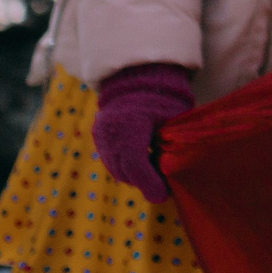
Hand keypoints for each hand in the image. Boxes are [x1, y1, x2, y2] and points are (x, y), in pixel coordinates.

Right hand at [90, 63, 194, 202]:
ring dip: (133, 175)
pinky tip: (141, 161)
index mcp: (132, 123)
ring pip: (115, 168)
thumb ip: (171, 149)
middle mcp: (111, 129)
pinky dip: (124, 165)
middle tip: (161, 189)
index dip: (149, 183)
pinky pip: (110, 159)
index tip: (162, 196)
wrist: (139, 76)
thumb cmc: (165, 98)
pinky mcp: (97, 134)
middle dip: (143, 182)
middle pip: (124, 170)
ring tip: (152, 174)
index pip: (136, 164)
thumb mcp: (174, 121)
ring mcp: (101, 132)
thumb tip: (173, 180)